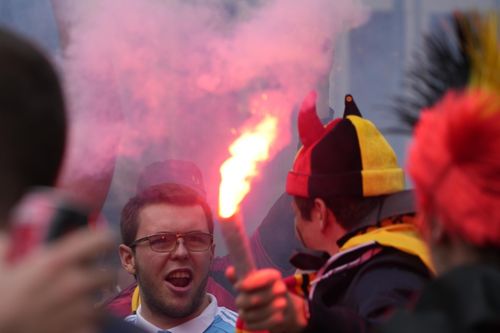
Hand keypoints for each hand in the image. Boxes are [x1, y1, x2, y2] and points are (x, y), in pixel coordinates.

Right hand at [0, 228, 114, 332]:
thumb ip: (7, 248)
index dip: (103, 240)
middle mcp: (73, 282)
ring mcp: (78, 309)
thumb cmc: (0, 299)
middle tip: (87, 282)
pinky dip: (86, 326)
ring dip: (92, 305)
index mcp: (57, 261)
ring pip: (102, 304)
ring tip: (76, 306)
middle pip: (107, 275)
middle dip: (98, 278)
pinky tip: (73, 323)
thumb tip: (8, 238)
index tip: (102, 244)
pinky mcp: (79, 330)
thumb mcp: (0, 268)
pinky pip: (94, 326)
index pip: (100, 240)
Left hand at [226, 266, 307, 332]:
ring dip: (246, 315)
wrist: (283, 310)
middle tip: (239, 303)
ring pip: (255, 313)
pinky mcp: (280, 319)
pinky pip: (260, 324)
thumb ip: (239, 277)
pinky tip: (248, 322)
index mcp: (273, 275)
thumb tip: (229, 271)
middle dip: (242, 302)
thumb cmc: (262, 292)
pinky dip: (251, 325)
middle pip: (254, 299)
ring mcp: (282, 304)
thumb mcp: (251, 282)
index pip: (262, 277)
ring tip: (244, 312)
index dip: (249, 283)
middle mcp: (280, 288)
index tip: (237, 287)